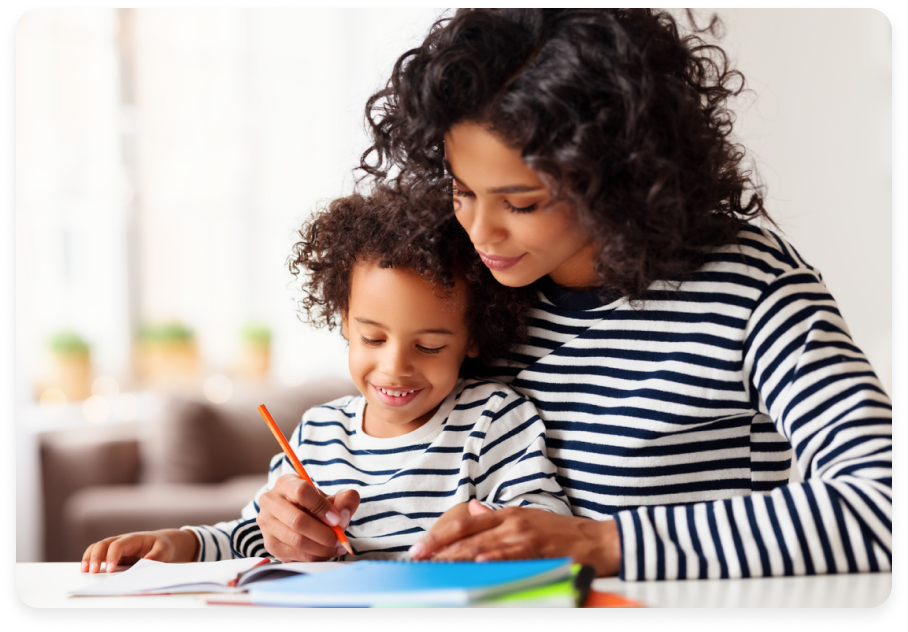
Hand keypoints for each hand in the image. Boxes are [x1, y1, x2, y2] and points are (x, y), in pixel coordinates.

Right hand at [80, 528, 199, 572]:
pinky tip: (87, 570)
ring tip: (84, 570)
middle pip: (103, 544)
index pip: (118, 545)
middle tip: (92, 571)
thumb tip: (147, 561)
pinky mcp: (113, 554)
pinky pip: (99, 555)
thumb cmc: (163, 546)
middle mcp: (122, 541)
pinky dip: (91, 560)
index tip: (111, 569)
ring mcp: (115, 547)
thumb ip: (157, 555)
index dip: (112, 556)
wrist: (163, 542)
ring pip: (97, 547)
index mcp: (134, 539)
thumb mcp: (164, 549)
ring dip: (89, 557)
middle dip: (96, 556)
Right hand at [256, 474, 359, 561]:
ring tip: (337, 546)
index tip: (337, 519)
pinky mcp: (270, 545)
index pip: (302, 492)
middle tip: (340, 538)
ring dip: (322, 547)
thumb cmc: (318, 505)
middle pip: (297, 521)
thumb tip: (342, 515)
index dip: (322, 507)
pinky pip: (295, 555)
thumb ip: (345, 500)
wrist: (302, 517)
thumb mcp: (334, 497)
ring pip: (297, 540)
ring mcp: (267, 524)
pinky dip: (315, 556)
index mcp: (286, 483)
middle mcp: (270, 501)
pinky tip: (326, 552)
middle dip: (324, 533)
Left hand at [409, 499, 621, 576]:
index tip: (419, 548)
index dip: (439, 535)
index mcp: (506, 514)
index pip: (464, 524)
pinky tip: (477, 565)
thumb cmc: (561, 533)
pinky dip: (493, 561)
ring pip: (482, 548)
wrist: (596, 540)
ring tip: (435, 566)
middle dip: (439, 550)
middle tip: (417, 560)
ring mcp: (524, 537)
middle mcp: (511, 523)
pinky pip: (510, 557)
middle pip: (467, 537)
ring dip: (456, 558)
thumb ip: (497, 518)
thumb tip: (473, 512)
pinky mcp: (538, 551)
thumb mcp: (527, 518)